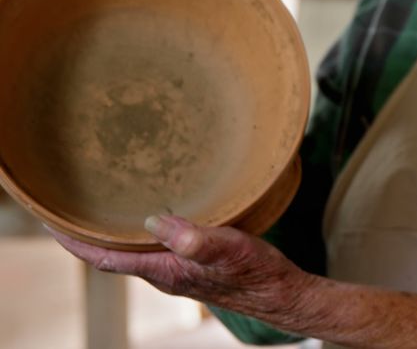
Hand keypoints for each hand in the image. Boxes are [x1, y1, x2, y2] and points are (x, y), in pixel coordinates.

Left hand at [49, 215, 314, 321]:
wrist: (281, 294)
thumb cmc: (257, 273)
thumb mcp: (229, 248)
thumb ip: (194, 237)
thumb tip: (154, 220)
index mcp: (165, 269)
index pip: (106, 257)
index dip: (76, 241)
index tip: (52, 221)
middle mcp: (164, 272)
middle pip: (112, 254)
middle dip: (86, 234)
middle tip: (66, 206)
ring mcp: (177, 270)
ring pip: (132, 251)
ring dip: (111, 233)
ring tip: (97, 207)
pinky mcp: (191, 264)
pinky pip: (153, 248)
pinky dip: (139, 232)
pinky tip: (149, 215)